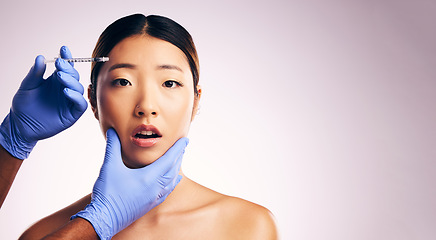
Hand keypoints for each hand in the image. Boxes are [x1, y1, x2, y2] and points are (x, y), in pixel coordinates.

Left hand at [0, 46, 86, 158]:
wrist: (21, 125)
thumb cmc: (24, 105)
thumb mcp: (27, 86)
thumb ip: (35, 73)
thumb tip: (41, 58)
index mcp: (56, 80)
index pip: (66, 67)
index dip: (67, 57)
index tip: (63, 49)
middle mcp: (65, 89)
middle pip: (74, 76)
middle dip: (69, 68)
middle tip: (59, 64)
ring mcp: (70, 101)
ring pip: (79, 88)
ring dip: (71, 81)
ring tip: (60, 77)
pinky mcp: (72, 113)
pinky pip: (80, 104)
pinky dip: (76, 97)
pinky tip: (65, 92)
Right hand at [72, 128, 186, 239]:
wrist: (104, 218)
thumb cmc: (107, 193)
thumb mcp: (109, 166)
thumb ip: (113, 147)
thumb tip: (112, 131)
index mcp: (149, 177)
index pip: (169, 159)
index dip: (178, 148)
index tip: (185, 140)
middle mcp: (155, 188)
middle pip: (173, 170)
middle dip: (179, 157)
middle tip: (183, 147)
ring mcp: (154, 198)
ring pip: (171, 181)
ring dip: (176, 169)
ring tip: (178, 160)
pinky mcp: (150, 205)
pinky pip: (167, 192)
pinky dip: (172, 183)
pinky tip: (172, 181)